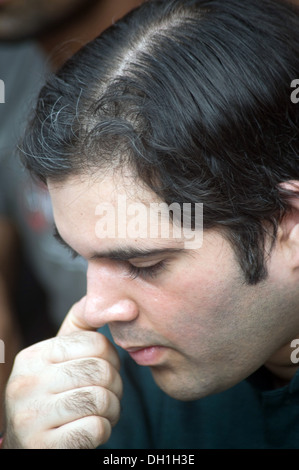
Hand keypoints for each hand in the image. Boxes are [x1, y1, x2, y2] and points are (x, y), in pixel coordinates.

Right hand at [3, 297, 121, 448]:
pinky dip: (104, 430)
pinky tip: (91, 430)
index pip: (96, 343)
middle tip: (108, 395)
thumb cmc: (53, 395)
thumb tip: (120, 300)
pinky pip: (97, 428)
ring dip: (112, 409)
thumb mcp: (60, 357)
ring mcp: (31, 417)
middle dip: (115, 386)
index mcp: (33, 356)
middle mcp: (26, 383)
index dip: (112, 358)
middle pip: (101, 370)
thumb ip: (84, 325)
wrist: (28, 447)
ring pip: (102, 399)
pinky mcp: (44, 446)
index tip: (105, 370)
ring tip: (102, 412)